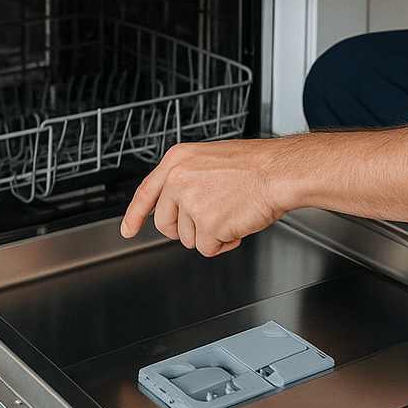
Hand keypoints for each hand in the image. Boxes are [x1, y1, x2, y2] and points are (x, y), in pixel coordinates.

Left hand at [120, 140, 290, 256]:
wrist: (279, 171)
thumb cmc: (255, 165)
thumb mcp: (210, 159)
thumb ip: (187, 178)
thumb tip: (177, 204)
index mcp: (177, 159)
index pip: (146, 192)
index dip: (135, 215)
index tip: (128, 230)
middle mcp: (178, 179)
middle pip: (165, 223)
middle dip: (185, 228)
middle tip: (210, 218)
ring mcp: (191, 202)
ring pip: (188, 238)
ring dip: (210, 233)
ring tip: (230, 211)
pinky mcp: (207, 225)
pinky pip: (208, 248)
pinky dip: (224, 242)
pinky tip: (237, 223)